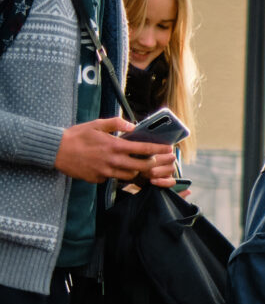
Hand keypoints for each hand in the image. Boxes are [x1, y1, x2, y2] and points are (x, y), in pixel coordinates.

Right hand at [55, 118, 175, 184]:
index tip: (169, 150)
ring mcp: (106, 172)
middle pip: (142, 167)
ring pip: (130, 176)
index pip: (144, 150)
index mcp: (115, 146)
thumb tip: (133, 125)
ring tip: (138, 164)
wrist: (55, 150)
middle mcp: (113, 161)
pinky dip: (118, 174)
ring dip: (136, 171)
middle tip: (158, 161)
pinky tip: (115, 168)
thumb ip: (117, 123)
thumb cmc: (77, 135)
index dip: (159, 150)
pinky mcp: (98, 179)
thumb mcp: (97, 124)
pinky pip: (113, 179)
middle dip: (153, 165)